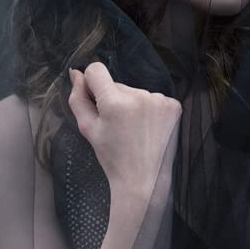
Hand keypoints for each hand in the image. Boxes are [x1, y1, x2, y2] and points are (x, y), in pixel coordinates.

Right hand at [68, 63, 180, 193]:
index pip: (96, 69)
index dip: (91, 83)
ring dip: (131, 105)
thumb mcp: (88, 128)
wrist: (142, 179)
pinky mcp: (173, 105)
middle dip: (113, 100)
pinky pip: (153, 98)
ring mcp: (159, 100)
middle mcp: (140, 96)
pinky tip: (147, 128)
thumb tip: (76, 73)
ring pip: (135, 92)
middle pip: (117, 84)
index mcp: (115, 102)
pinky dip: (148, 110)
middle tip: (117, 126)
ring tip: (133, 129)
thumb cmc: (112, 156)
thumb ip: (78, 98)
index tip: (95, 99)